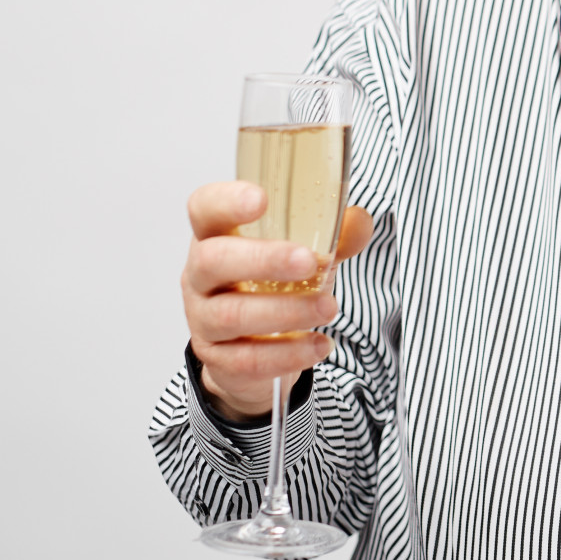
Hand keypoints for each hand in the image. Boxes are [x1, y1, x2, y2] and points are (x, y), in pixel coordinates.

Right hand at [181, 182, 374, 419]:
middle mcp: (200, 276)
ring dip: (287, 311)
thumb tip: (360, 222)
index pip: (204, 208)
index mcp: (217, 237)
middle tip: (310, 262)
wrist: (252, 351)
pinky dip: (288, 354)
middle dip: (264, 259)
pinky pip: (247, 359)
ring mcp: (203, 320)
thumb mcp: (304, 255)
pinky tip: (319, 345)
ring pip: (231, 315)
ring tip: (328, 308)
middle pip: (212, 260)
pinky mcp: (218, 359)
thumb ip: (334, 236)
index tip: (261, 199)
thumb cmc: (275, 286)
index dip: (226, 201)